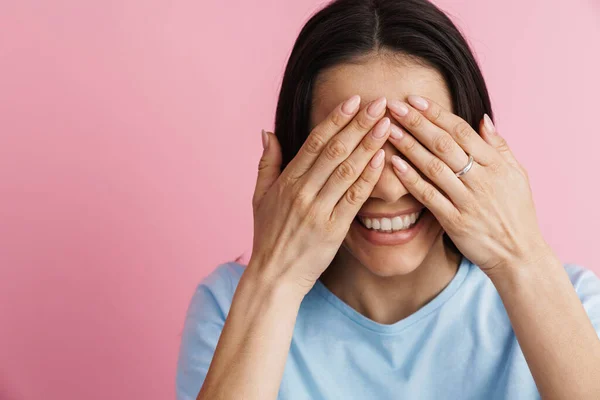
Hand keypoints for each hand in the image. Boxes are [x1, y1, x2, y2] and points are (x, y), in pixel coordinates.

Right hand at [249, 95, 390, 295]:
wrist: (274, 276)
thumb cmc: (268, 235)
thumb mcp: (259, 196)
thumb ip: (266, 162)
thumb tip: (267, 132)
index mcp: (286, 181)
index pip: (314, 142)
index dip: (335, 119)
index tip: (353, 101)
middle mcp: (302, 192)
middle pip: (334, 151)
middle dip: (358, 124)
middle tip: (379, 102)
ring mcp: (317, 210)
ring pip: (346, 170)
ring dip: (368, 145)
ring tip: (387, 124)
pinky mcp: (333, 230)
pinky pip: (354, 199)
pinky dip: (368, 177)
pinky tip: (382, 159)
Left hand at [386, 95, 551, 275]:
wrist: (519, 255)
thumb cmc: (516, 212)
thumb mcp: (516, 175)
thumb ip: (499, 146)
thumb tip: (483, 118)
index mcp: (496, 164)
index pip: (461, 131)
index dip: (436, 114)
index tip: (414, 100)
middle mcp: (482, 179)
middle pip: (444, 144)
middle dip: (417, 123)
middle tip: (394, 106)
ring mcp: (468, 201)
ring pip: (434, 167)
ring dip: (409, 147)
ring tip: (389, 130)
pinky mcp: (456, 222)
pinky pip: (430, 197)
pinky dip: (412, 180)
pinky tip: (395, 165)